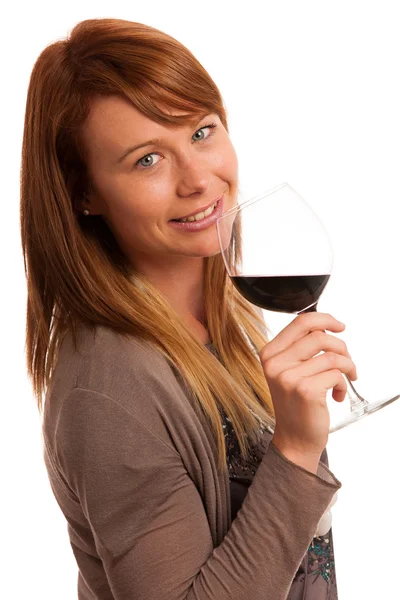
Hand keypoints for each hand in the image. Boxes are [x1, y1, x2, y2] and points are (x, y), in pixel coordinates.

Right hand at [258, 312, 356, 470]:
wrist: (294, 438)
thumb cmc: (296, 403)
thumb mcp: (290, 370)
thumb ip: (301, 347)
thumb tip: (326, 325)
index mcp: (269, 353)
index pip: (300, 322)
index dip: (325, 319)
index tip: (339, 326)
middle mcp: (275, 363)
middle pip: (319, 336)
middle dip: (341, 347)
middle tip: (346, 361)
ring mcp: (288, 377)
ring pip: (332, 356)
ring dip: (347, 367)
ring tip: (344, 379)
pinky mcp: (305, 390)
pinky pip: (336, 374)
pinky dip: (342, 384)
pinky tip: (335, 395)